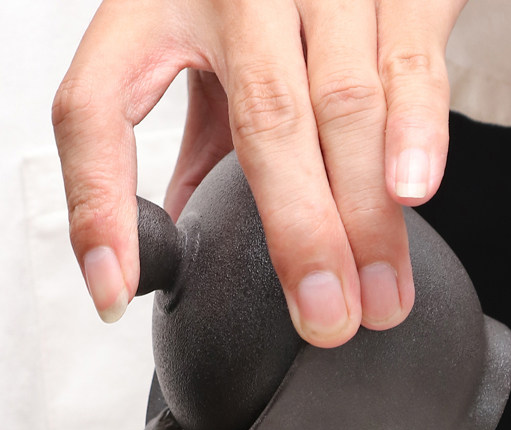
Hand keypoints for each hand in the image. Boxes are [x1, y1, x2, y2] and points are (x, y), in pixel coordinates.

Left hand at [53, 0, 466, 347]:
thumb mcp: (196, 56)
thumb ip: (193, 147)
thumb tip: (170, 249)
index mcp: (154, 8)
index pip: (96, 109)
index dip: (100, 210)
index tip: (118, 293)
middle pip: (263, 119)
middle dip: (299, 233)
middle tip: (323, 318)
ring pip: (344, 103)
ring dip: (366, 214)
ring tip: (378, 298)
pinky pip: (408, 58)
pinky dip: (415, 130)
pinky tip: (412, 195)